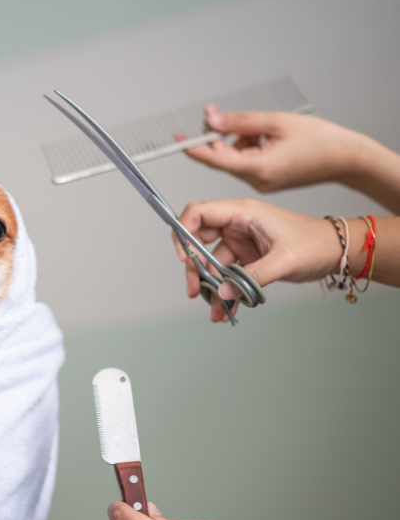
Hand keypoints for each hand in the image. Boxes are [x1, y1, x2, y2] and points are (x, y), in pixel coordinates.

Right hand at [173, 199, 343, 322]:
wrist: (336, 252)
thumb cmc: (316, 243)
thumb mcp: (284, 260)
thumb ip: (251, 277)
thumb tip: (223, 292)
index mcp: (243, 213)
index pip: (199, 213)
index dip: (184, 232)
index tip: (185, 257)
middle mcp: (237, 224)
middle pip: (198, 241)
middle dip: (193, 267)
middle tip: (195, 290)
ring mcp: (241, 241)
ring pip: (211, 263)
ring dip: (210, 286)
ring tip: (215, 307)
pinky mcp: (246, 257)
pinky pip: (226, 274)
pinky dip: (224, 291)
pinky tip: (225, 307)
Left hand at [181, 105, 364, 192]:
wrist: (347, 158)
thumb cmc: (321, 140)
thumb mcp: (277, 122)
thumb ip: (240, 121)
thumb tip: (211, 121)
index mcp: (259, 168)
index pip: (216, 159)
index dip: (195, 148)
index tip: (178, 139)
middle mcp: (257, 180)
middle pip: (223, 157)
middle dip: (220, 135)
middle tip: (216, 113)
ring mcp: (261, 182)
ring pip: (235, 157)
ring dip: (240, 139)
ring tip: (266, 129)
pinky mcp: (265, 179)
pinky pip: (247, 161)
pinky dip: (250, 146)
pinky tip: (269, 138)